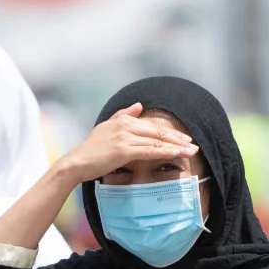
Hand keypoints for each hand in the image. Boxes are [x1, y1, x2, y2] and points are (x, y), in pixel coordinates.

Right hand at [58, 103, 198, 184]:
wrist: (76, 162)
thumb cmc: (89, 149)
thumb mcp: (106, 127)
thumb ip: (123, 114)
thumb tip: (139, 106)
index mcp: (124, 120)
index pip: (152, 126)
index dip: (170, 132)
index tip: (184, 138)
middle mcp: (126, 125)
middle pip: (158, 132)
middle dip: (178, 139)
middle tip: (193, 145)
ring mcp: (125, 137)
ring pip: (157, 141)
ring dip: (176, 146)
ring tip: (190, 152)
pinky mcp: (124, 150)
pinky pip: (150, 150)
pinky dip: (165, 152)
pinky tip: (176, 154)